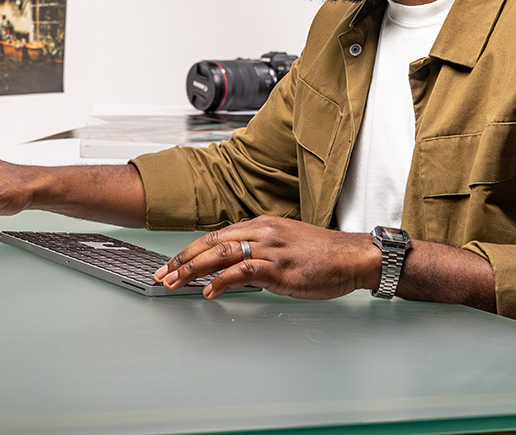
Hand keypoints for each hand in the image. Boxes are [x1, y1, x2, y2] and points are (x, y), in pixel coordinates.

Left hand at [153, 216, 379, 299]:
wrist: (352, 256)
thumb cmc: (323, 255)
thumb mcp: (285, 247)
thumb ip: (258, 256)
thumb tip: (231, 273)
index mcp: (263, 225)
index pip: (217, 235)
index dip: (190, 250)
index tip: (172, 264)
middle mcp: (263, 231)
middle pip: (212, 241)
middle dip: (182, 259)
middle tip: (162, 274)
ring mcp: (271, 248)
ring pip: (222, 253)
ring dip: (193, 269)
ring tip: (175, 283)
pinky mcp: (280, 267)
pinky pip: (244, 270)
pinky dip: (222, 280)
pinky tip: (209, 291)